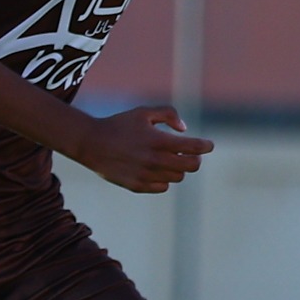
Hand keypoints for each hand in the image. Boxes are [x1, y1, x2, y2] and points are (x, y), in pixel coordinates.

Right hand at [76, 103, 210, 193]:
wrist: (90, 143)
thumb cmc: (119, 124)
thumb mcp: (144, 112)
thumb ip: (168, 114)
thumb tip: (185, 130)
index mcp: (158, 141)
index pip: (193, 148)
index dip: (206, 146)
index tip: (209, 145)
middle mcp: (154, 160)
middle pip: (191, 167)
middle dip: (196, 159)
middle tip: (193, 155)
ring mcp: (146, 175)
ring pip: (178, 178)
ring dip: (179, 169)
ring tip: (171, 160)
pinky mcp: (137, 186)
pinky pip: (162, 187)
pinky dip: (165, 179)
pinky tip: (158, 170)